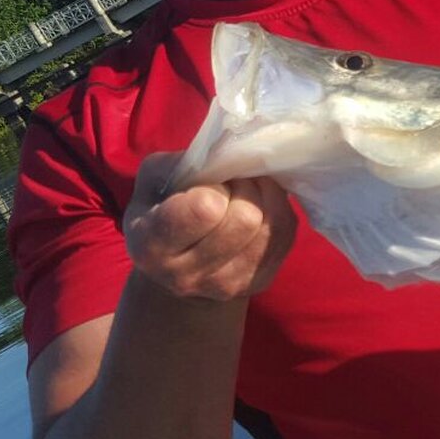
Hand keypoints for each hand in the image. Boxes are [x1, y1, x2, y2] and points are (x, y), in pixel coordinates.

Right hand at [123, 151, 297, 300]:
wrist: (174, 269)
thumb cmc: (161, 212)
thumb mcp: (153, 182)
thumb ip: (177, 164)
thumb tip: (222, 153)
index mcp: (153, 246)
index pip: (205, 209)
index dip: (214, 187)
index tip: (206, 184)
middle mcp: (188, 275)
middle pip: (245, 219)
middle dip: (244, 189)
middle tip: (232, 183)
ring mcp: (227, 285)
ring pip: (271, 226)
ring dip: (264, 197)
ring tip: (246, 191)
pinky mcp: (259, 283)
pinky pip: (286, 235)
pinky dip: (277, 211)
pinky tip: (260, 206)